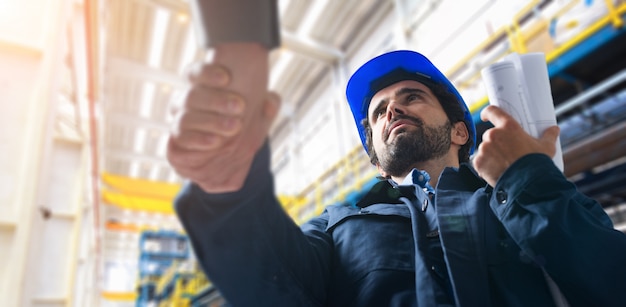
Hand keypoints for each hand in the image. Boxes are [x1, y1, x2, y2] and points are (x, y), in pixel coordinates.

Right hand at [167, 43, 279, 192]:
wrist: (227, 162)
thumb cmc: (240, 128)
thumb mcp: (257, 118)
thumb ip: (266, 108)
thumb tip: (270, 103)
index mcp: (202, 89)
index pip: (194, 73)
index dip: (207, 73)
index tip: (227, 77)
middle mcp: (186, 104)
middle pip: (191, 95)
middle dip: (215, 100)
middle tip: (240, 106)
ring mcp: (179, 124)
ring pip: (184, 118)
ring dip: (210, 122)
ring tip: (234, 126)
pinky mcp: (175, 144)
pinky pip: (180, 140)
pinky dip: (198, 140)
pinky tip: (216, 141)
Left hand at [472, 105, 559, 186]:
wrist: (527, 184)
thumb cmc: (537, 164)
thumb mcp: (546, 147)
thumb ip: (548, 136)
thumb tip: (555, 129)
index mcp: (508, 126)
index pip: (492, 111)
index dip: (488, 112)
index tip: (486, 116)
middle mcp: (493, 134)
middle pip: (490, 134)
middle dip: (496, 142)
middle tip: (506, 152)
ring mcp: (484, 148)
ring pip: (485, 149)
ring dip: (490, 154)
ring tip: (504, 164)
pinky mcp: (478, 162)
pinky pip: (479, 161)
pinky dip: (485, 165)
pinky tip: (496, 171)